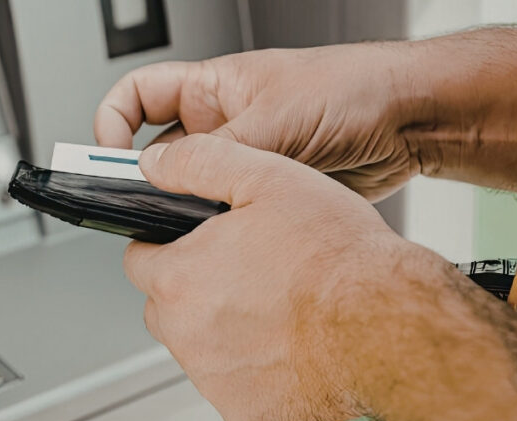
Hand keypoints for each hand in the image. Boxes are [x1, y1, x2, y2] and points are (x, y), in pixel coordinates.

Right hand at [95, 46, 422, 200]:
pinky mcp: (264, 195)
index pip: (138, 97)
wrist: (410, 121)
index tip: (107, 155)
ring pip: (192, 192)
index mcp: (212, 89)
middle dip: (148, 181)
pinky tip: (227, 236)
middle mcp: (221, 125)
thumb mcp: (275, 117)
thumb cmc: (352, 89)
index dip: (113, 122)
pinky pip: (226, 215)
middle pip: (158, 154)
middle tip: (140, 206)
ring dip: (188, 210)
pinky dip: (220, 230)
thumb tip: (161, 173)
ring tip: (191, 225)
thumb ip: (216, 150)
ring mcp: (243, 162)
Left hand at [124, 134, 433, 420]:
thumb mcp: (268, 178)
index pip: (139, 259)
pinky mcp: (242, 411)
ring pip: (197, 348)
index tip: (198, 243)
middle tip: (247, 272)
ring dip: (221, 329)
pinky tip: (287, 345)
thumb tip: (155, 163)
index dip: (168, 245)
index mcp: (178, 277)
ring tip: (275, 307)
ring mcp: (211, 378)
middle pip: (166, 306)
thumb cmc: (337, 257)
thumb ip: (199, 163)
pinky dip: (251, 369)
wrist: (388, 327)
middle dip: (193, 288)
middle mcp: (184, 334)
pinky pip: (232, 385)